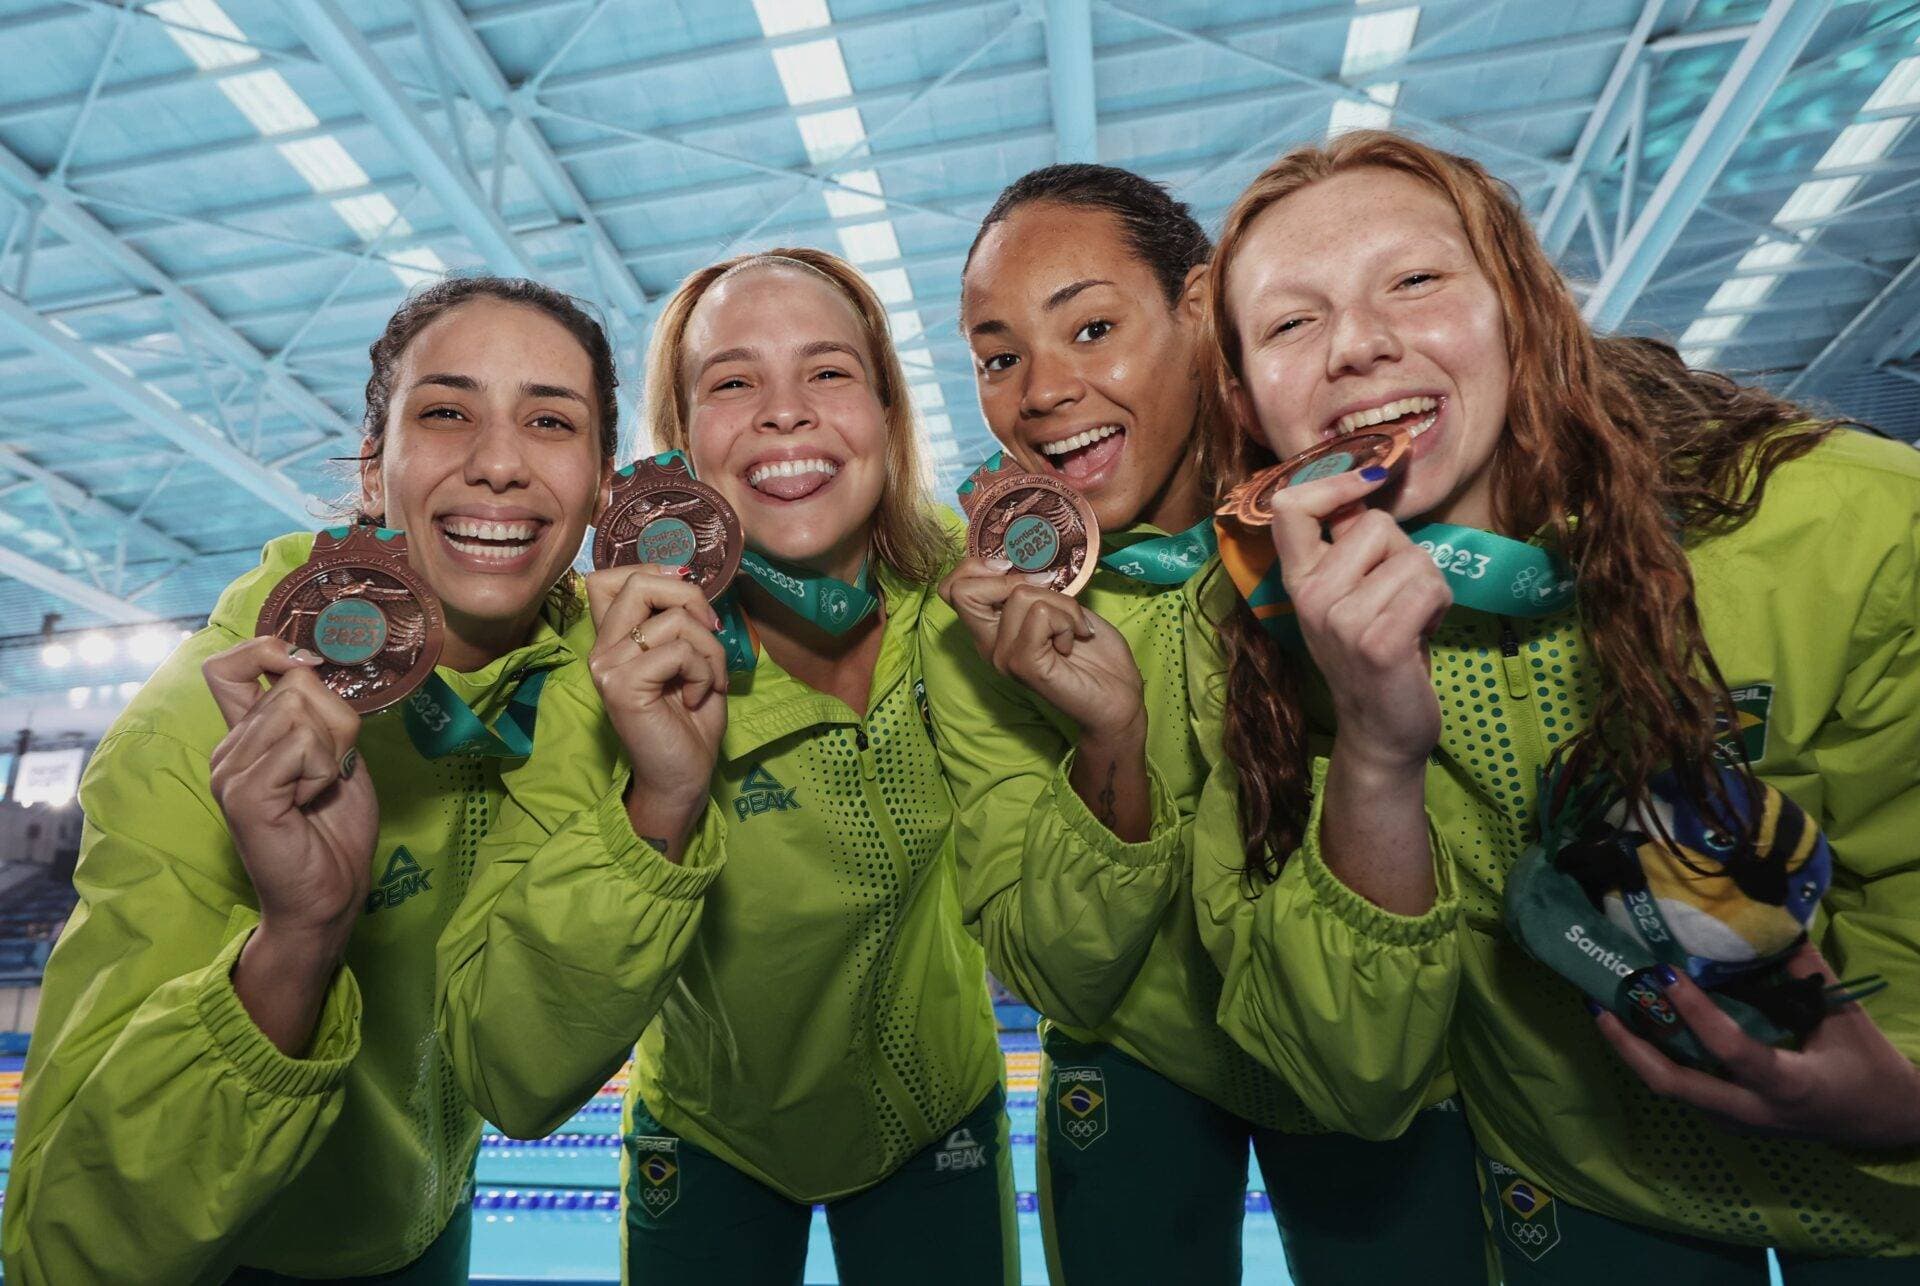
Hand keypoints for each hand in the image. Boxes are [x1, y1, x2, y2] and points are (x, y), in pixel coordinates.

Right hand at [204, 638, 378, 953]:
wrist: (332, 893)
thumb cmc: (335, 829)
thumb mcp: (336, 756)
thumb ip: (318, 715)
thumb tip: (312, 669)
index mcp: (246, 736)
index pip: (227, 667)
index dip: (267, 651)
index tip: (308, 668)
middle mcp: (228, 749)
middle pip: (293, 686)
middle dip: (336, 722)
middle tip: (332, 770)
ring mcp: (229, 771)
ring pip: (300, 712)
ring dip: (332, 751)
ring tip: (317, 791)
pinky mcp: (243, 794)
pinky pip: (301, 746)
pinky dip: (323, 772)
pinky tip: (309, 804)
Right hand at [586, 565, 728, 851]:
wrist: (683, 776)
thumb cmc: (690, 720)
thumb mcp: (689, 658)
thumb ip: (679, 620)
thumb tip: (687, 577)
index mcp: (613, 640)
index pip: (607, 578)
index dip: (652, 572)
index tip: (688, 598)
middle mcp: (601, 649)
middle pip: (639, 582)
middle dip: (691, 598)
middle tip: (712, 632)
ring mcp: (607, 666)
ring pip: (674, 619)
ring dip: (710, 649)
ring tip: (708, 682)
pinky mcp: (622, 685)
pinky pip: (680, 651)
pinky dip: (704, 672)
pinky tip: (696, 698)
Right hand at [939, 557, 1145, 740]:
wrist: (1119, 697)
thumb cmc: (1093, 653)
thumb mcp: (1058, 607)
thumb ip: (1033, 589)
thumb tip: (1021, 564)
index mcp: (992, 631)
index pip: (952, 589)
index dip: (975, 567)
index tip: (1015, 570)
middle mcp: (989, 646)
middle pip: (963, 591)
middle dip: (1013, 579)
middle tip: (1050, 596)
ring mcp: (1003, 658)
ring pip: (1020, 595)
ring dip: (1062, 604)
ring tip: (1074, 629)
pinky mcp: (1023, 665)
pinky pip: (1040, 614)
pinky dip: (1067, 619)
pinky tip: (1074, 641)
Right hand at [1268, 467, 1449, 772]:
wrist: (1381, 733)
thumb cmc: (1375, 655)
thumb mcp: (1347, 598)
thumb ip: (1349, 548)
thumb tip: (1367, 482)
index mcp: (1298, 581)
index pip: (1289, 508)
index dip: (1334, 482)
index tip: (1369, 482)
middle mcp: (1311, 597)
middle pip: (1375, 523)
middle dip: (1405, 553)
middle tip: (1397, 597)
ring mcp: (1341, 621)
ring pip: (1413, 557)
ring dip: (1428, 585)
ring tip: (1411, 620)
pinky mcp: (1378, 643)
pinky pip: (1430, 587)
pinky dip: (1440, 606)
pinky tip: (1423, 634)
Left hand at [1592, 944, 1919, 1148]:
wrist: (1883, 1120)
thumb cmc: (1866, 1066)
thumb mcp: (1844, 1017)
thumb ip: (1805, 970)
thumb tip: (1772, 918)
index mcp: (1788, 1084)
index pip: (1731, 1050)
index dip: (1694, 1012)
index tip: (1664, 973)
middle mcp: (1753, 1110)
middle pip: (1674, 1086)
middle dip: (1630, 1046)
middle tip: (1599, 1003)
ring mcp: (1736, 1120)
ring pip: (1670, 1090)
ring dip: (1633, 1051)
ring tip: (1604, 1007)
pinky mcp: (1728, 1119)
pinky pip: (1683, 1089)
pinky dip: (1655, 1058)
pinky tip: (1638, 1026)